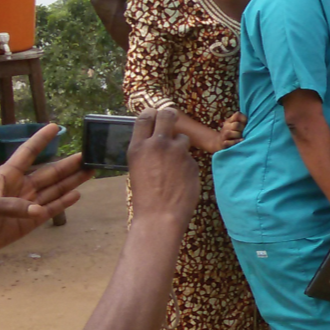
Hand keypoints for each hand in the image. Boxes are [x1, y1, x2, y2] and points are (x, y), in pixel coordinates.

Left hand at [0, 124, 93, 261]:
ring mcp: (26, 205)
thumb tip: (38, 211)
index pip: (27, 154)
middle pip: (49, 173)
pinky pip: (51, 210)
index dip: (40, 141)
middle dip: (68, 164)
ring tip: (90, 171)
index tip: (55, 126)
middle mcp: (20, 187)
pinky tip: (77, 194)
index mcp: (6, 176)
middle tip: (89, 155)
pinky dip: (64, 203)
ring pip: (54, 190)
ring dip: (71, 181)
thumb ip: (11, 207)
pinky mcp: (29, 222)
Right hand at [127, 108, 199, 224]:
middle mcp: (157, 145)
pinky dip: (186, 165)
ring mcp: (177, 152)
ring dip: (180, 146)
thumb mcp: (137, 167)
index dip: (152, 113)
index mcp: (138, 147)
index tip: (156, 114)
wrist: (160, 216)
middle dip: (171, 116)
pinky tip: (180, 180)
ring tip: (173, 165)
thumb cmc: (145, 195)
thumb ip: (147, 149)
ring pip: (183, 138)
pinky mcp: (192, 162)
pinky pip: (190, 157)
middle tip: (172, 120)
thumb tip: (156, 135)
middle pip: (168, 115)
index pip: (145, 116)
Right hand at [216, 113, 246, 148]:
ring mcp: (224, 136)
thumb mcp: (236, 125)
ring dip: (238, 135)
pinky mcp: (223, 144)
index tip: (247, 123)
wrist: (219, 143)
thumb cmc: (233, 133)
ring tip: (242, 137)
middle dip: (242, 128)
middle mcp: (226, 127)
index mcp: (230, 121)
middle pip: (236, 125)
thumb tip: (254, 121)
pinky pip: (228, 142)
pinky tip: (241, 141)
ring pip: (229, 133)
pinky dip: (235, 142)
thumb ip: (243, 122)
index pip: (237, 115)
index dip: (244, 118)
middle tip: (245, 132)